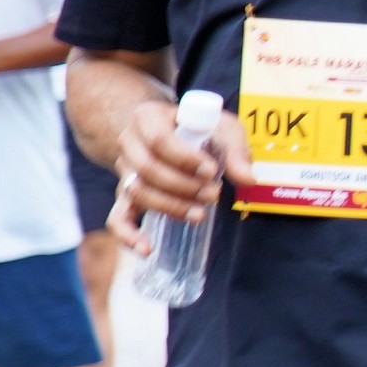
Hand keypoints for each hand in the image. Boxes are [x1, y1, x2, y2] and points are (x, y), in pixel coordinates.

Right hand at [106, 96, 252, 255]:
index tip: (211, 171)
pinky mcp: (126, 194)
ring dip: (170, 206)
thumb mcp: (221, 127)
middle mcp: (129, 143)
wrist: (165, 132)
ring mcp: (124, 170)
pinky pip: (117, 217)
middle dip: (183, 186)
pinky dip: (128, 234)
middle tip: (212, 194)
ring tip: (200, 213)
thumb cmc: (198, 129)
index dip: (184, 158)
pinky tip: (146, 249)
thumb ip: (235, 150)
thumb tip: (248, 180)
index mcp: (147, 117)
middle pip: (147, 169)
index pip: (159, 140)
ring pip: (138, 192)